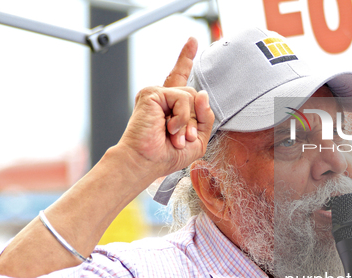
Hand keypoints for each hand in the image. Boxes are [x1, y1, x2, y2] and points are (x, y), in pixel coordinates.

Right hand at [118, 37, 214, 178]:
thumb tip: (202, 93)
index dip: (186, 59)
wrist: (145, 162)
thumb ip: (205, 118)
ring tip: (175, 136)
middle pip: (195, 95)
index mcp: (171, 107)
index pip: (180, 78)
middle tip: (183, 138)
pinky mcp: (152, 93)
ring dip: (188, 121)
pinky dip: (182, 117)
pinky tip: (170, 129)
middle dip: (195, 119)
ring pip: (191, 96)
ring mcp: (157, 94)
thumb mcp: (197, 139)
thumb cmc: (167, 155)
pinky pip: (182, 98)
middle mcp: (163, 97)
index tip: (192, 41)